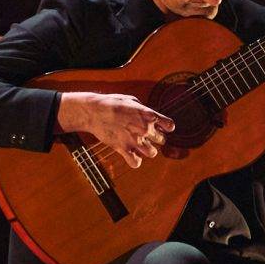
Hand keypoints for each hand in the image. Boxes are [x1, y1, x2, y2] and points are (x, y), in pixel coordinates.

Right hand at [58, 91, 173, 168]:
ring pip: (152, 153)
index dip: (166, 127)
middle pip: (162, 140)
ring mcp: (134, 140)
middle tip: (146, 135)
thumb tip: (151, 116)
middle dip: (156, 138)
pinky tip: (132, 155)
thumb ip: (144, 110)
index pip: (170, 126)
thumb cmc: (112, 103)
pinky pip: (136, 163)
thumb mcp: (132, 100)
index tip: (161, 127)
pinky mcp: (123, 149)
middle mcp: (145, 129)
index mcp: (149, 115)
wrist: (94, 111)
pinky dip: (135, 161)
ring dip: (148, 150)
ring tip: (141, 146)